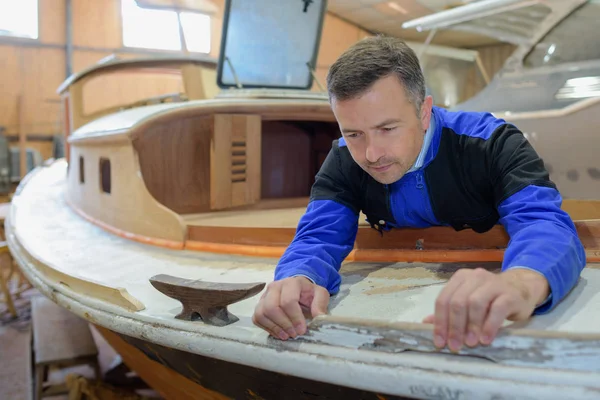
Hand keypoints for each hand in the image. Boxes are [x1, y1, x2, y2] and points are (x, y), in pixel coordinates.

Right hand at [252, 276, 328, 339]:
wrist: (297, 288)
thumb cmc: (308, 293)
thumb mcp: (320, 294)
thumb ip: (320, 304)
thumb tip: (318, 317)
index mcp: (291, 282)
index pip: (288, 301)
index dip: (295, 318)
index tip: (302, 330)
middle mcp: (274, 287)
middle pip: (271, 307)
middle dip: (283, 324)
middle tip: (294, 334)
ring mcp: (264, 295)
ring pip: (261, 313)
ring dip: (274, 328)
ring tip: (286, 336)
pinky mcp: (259, 304)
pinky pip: (256, 318)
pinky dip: (266, 328)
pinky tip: (278, 333)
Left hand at [422, 268, 548, 351]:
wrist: (522, 288)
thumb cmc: (491, 298)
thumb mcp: (468, 301)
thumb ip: (449, 311)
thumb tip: (426, 323)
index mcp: (460, 278)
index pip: (444, 299)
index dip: (440, 322)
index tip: (440, 342)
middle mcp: (475, 277)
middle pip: (457, 302)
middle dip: (454, 326)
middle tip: (455, 345)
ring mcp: (493, 284)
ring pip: (475, 303)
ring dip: (471, 326)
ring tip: (470, 343)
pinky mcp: (509, 294)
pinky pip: (497, 309)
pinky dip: (489, 325)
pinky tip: (485, 339)